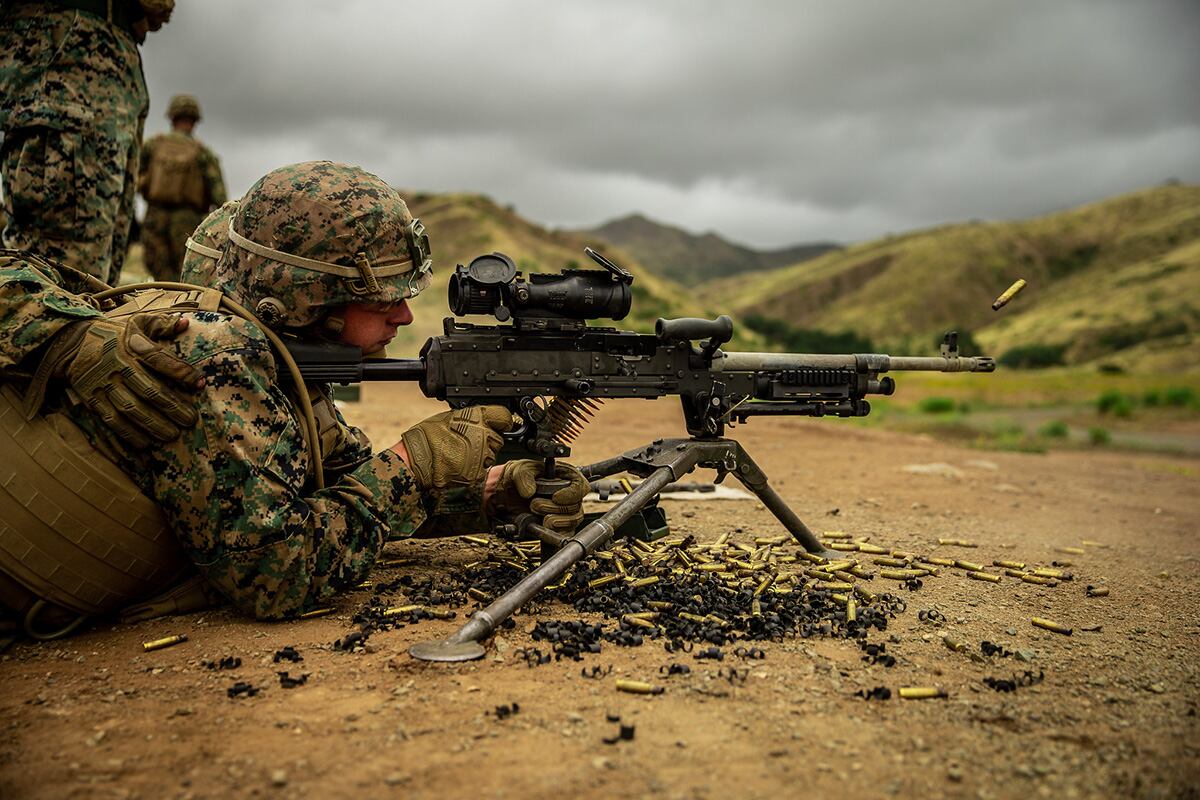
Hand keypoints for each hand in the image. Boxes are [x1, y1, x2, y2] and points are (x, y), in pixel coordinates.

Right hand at [34, 313, 203, 447]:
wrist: (72, 343)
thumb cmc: (115, 334)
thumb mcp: (137, 322)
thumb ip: (162, 324)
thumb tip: (186, 323)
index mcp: (130, 344)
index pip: (158, 358)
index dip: (180, 371)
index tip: (200, 383)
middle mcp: (116, 364)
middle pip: (147, 389)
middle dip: (171, 406)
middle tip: (190, 420)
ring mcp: (102, 383)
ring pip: (130, 408)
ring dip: (153, 424)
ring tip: (172, 435)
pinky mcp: (91, 399)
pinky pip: (111, 420)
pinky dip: (128, 434)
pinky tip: (146, 444)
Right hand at [396, 406, 513, 488]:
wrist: (417, 459)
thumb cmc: (429, 435)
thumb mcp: (451, 415)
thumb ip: (473, 416)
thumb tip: (486, 418)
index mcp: (478, 417)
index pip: (504, 417)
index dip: (502, 421)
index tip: (500, 424)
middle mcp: (483, 435)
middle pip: (499, 439)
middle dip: (489, 440)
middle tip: (470, 441)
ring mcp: (482, 456)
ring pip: (491, 456)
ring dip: (482, 455)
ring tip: (461, 452)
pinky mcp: (477, 473)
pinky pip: (482, 469)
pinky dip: (474, 468)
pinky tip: (459, 463)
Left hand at [488, 460, 588, 532]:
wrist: (505, 494)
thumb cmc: (517, 477)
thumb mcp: (518, 470)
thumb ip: (524, 476)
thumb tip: (530, 492)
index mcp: (565, 476)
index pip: (581, 486)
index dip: (572, 494)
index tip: (556, 497)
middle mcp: (567, 494)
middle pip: (576, 505)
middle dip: (554, 508)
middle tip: (535, 504)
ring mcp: (564, 510)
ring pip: (573, 520)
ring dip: (554, 520)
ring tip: (535, 513)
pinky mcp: (558, 525)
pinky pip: (566, 532)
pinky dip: (555, 531)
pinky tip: (542, 525)